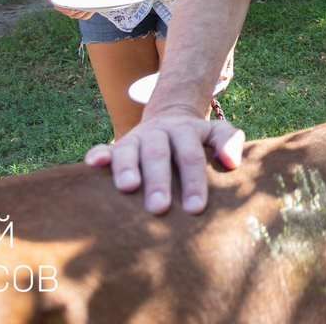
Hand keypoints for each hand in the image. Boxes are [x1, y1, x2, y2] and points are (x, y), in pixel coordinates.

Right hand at [84, 107, 245, 214]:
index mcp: (186, 131)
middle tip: (159, 208)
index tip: (195, 208)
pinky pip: (105, 147)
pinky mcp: (118, 145)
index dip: (193, 181)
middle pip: (158, 154)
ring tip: (128, 188)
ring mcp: (137, 138)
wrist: (170, 116)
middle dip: (158, 181)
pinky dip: (98, 155)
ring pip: (129, 150)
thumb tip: (231, 162)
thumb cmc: (198, 138)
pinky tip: (93, 165)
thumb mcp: (217, 132)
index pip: (191, 156)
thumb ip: (229, 141)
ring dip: (127, 168)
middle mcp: (160, 133)